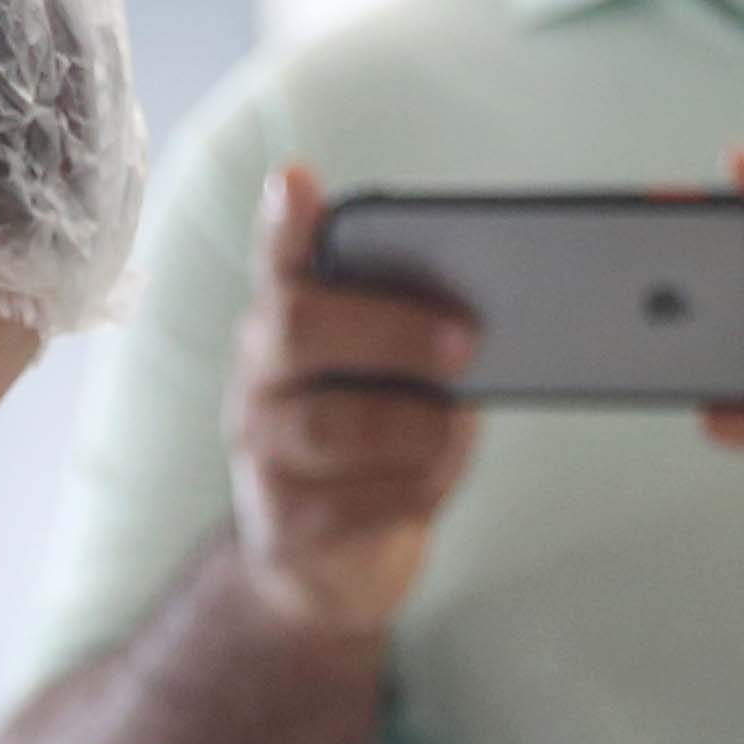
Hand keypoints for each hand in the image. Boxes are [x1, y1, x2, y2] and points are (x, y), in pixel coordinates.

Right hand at [229, 164, 481, 638]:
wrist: (325, 562)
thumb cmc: (382, 446)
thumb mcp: (406, 380)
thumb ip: (426, 337)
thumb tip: (484, 325)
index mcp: (289, 322)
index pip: (278, 258)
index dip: (283, 222)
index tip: (297, 181)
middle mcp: (259, 376)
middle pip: (298, 328)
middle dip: (390, 328)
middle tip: (467, 343)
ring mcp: (261, 449)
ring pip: (334, 423)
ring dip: (414, 424)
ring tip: (453, 425)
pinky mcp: (283, 522)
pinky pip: (357, 500)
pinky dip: (414, 489)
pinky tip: (430, 484)